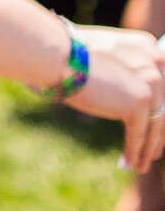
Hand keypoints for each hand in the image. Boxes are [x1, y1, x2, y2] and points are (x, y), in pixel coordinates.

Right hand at [69, 25, 164, 171]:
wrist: (55, 55)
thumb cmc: (67, 54)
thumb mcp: (102, 60)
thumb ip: (120, 72)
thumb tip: (125, 99)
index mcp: (148, 46)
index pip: (161, 86)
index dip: (159, 110)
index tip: (154, 129)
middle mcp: (156, 63)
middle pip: (164, 107)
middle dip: (158, 134)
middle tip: (153, 152)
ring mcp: (150, 82)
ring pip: (156, 124)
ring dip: (150, 147)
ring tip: (143, 164)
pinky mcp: (139, 101)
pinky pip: (140, 133)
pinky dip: (136, 150)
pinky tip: (131, 163)